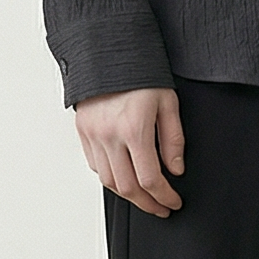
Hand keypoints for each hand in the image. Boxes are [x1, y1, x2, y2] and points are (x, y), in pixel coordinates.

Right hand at [74, 86, 185, 215]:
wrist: (108, 51)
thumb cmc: (141, 73)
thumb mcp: (168, 102)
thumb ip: (173, 139)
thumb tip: (176, 170)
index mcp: (134, 129)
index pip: (150, 179)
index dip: (164, 197)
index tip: (174, 202)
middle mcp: (110, 136)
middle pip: (127, 188)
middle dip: (147, 204)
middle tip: (161, 208)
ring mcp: (93, 135)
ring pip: (108, 181)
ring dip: (128, 195)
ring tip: (144, 198)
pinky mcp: (83, 131)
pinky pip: (95, 166)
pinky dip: (111, 178)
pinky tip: (124, 177)